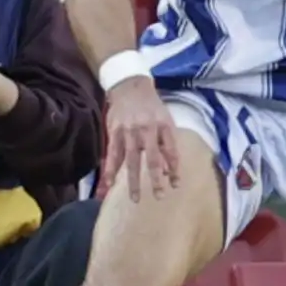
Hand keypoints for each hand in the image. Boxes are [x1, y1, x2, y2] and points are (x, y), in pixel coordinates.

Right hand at [101, 76, 179, 201]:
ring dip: (133, 181)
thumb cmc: (152, 107)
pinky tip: (110, 184)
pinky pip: (113, 154)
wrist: (130, 86)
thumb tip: (169, 170)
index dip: (174, 169)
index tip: (175, 185)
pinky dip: (111, 170)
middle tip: (159, 196)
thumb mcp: (166, 120)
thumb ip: (168, 144)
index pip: (171, 152)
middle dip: (156, 179)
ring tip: (135, 198)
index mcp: (163, 126)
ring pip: (131, 160)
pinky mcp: (114, 132)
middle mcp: (146, 130)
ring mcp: (129, 132)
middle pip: (152, 159)